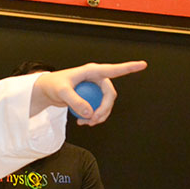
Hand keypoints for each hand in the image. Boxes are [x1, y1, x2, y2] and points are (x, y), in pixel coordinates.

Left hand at [31, 61, 147, 125]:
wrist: (46, 90)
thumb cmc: (52, 85)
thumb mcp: (62, 92)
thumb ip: (75, 101)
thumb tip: (89, 113)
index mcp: (92, 71)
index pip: (113, 70)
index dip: (129, 68)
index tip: (143, 64)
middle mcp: (96, 78)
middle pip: (110, 95)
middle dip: (105, 109)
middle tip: (93, 120)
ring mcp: (95, 89)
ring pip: (105, 104)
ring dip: (99, 116)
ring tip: (86, 123)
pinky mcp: (91, 97)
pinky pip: (98, 109)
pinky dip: (93, 117)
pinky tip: (83, 122)